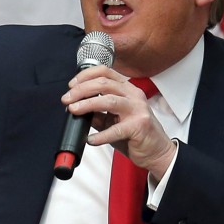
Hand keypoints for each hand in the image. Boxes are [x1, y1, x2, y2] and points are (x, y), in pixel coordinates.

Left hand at [61, 66, 176, 178]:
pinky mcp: (140, 126)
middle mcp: (133, 95)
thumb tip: (75, 107)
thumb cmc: (135, 134)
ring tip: (73, 110)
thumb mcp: (112, 120)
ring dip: (87, 105)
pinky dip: (100, 135)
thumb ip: (97, 112)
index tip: (71, 85)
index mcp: (127, 89)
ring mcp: (138, 109)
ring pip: (108, 101)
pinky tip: (90, 139)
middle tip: (67, 99)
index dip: (85, 76)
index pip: (105, 72)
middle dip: (81, 90)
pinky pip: (116, 129)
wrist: (156, 151)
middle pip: (103, 83)